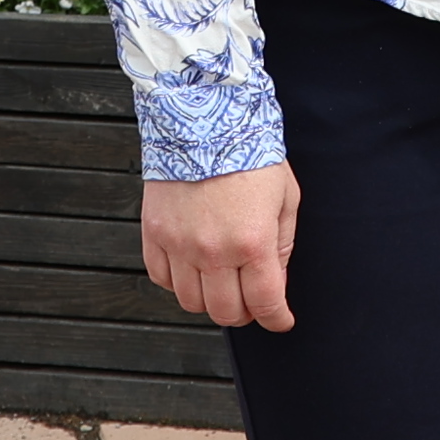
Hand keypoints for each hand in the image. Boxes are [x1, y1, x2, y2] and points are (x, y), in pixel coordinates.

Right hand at [140, 165, 296, 330]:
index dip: (277, 319)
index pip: (265, 303)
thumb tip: (275, 282)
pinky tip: (193, 268)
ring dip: (210, 300)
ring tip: (222, 282)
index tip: (280, 319)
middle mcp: (213, 250)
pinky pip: (162, 279)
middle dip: (246, 313)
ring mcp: (179, 244)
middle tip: (252, 300)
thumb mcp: (285, 198)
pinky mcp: (154, 233)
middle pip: (226, 312)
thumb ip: (282, 246)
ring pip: (191, 302)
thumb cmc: (249, 153)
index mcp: (252, 242)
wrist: (204, 119)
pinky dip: (179, 282)